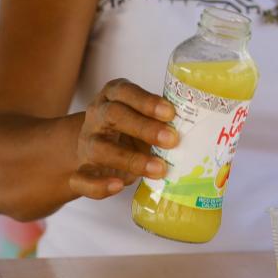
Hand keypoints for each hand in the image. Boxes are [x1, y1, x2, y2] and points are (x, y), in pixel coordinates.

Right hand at [68, 78, 177, 198]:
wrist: (95, 150)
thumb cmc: (129, 129)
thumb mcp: (143, 118)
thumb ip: (161, 120)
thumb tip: (196, 129)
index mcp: (112, 96)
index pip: (125, 92)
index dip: (147, 102)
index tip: (170, 113)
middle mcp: (96, 116)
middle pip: (113, 116)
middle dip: (144, 127)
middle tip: (172, 139)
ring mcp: (87, 143)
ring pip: (100, 148)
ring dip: (131, 159)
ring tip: (159, 168)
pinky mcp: (81, 170)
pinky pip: (82, 179)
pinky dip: (99, 185)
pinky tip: (119, 185)